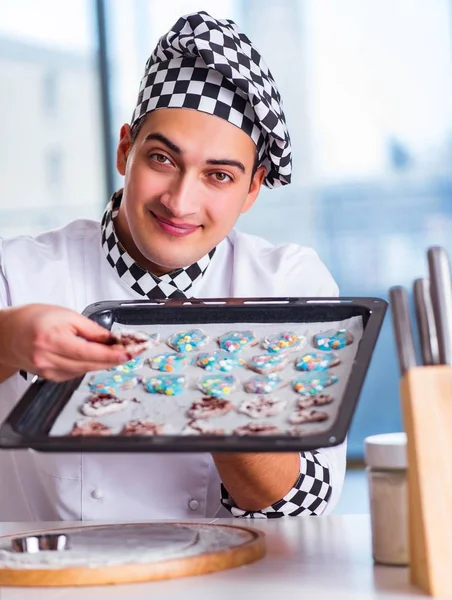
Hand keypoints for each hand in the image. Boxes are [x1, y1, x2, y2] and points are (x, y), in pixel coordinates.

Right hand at [0, 304, 137, 381]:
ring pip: (84, 371)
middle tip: (131, 352)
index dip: (112, 355)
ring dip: (102, 363)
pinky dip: (88, 365)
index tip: (130, 353)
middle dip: (112, 359)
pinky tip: (92, 357)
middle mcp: (48, 359)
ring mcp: (48, 372)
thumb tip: (113, 340)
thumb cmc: (34, 319)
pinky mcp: (50, 378)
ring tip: (115, 352)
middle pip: (89, 365)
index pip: (89, 352)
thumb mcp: (66, 315)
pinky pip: (76, 373)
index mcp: (52, 340)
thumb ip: (91, 330)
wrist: (8, 333)